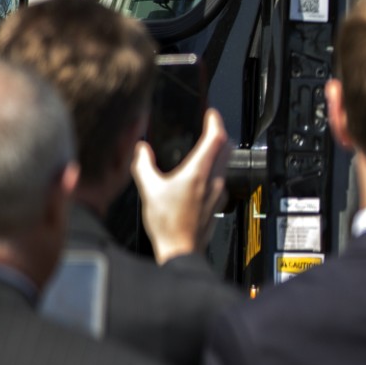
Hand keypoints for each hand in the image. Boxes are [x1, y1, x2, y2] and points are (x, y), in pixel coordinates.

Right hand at [131, 108, 229, 264]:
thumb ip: (143, 166)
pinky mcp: (218, 204)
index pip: (216, 138)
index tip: (211, 113)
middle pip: (226, 148)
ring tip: (205, 149)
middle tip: (210, 127)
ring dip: (218, 152)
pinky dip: (214, 170)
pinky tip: (201, 177)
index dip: (215, 122)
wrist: (181, 250)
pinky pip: (221, 180)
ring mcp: (218, 193)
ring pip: (225, 164)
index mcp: (198, 172)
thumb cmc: (167, 224)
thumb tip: (140, 150)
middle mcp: (213, 180)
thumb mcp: (149, 191)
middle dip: (219, 134)